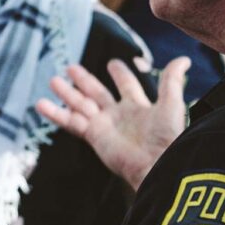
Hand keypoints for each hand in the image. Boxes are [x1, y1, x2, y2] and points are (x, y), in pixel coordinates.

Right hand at [36, 56, 189, 191]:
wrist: (157, 166)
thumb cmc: (168, 138)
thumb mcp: (172, 104)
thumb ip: (171, 81)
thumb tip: (184, 58)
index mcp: (139, 107)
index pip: (127, 85)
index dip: (120, 73)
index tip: (113, 63)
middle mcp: (119, 115)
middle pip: (98, 93)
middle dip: (85, 81)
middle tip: (71, 68)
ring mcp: (104, 126)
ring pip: (81, 105)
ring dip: (67, 94)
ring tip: (53, 81)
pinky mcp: (93, 137)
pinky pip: (71, 122)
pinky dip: (55, 114)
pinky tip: (41, 104)